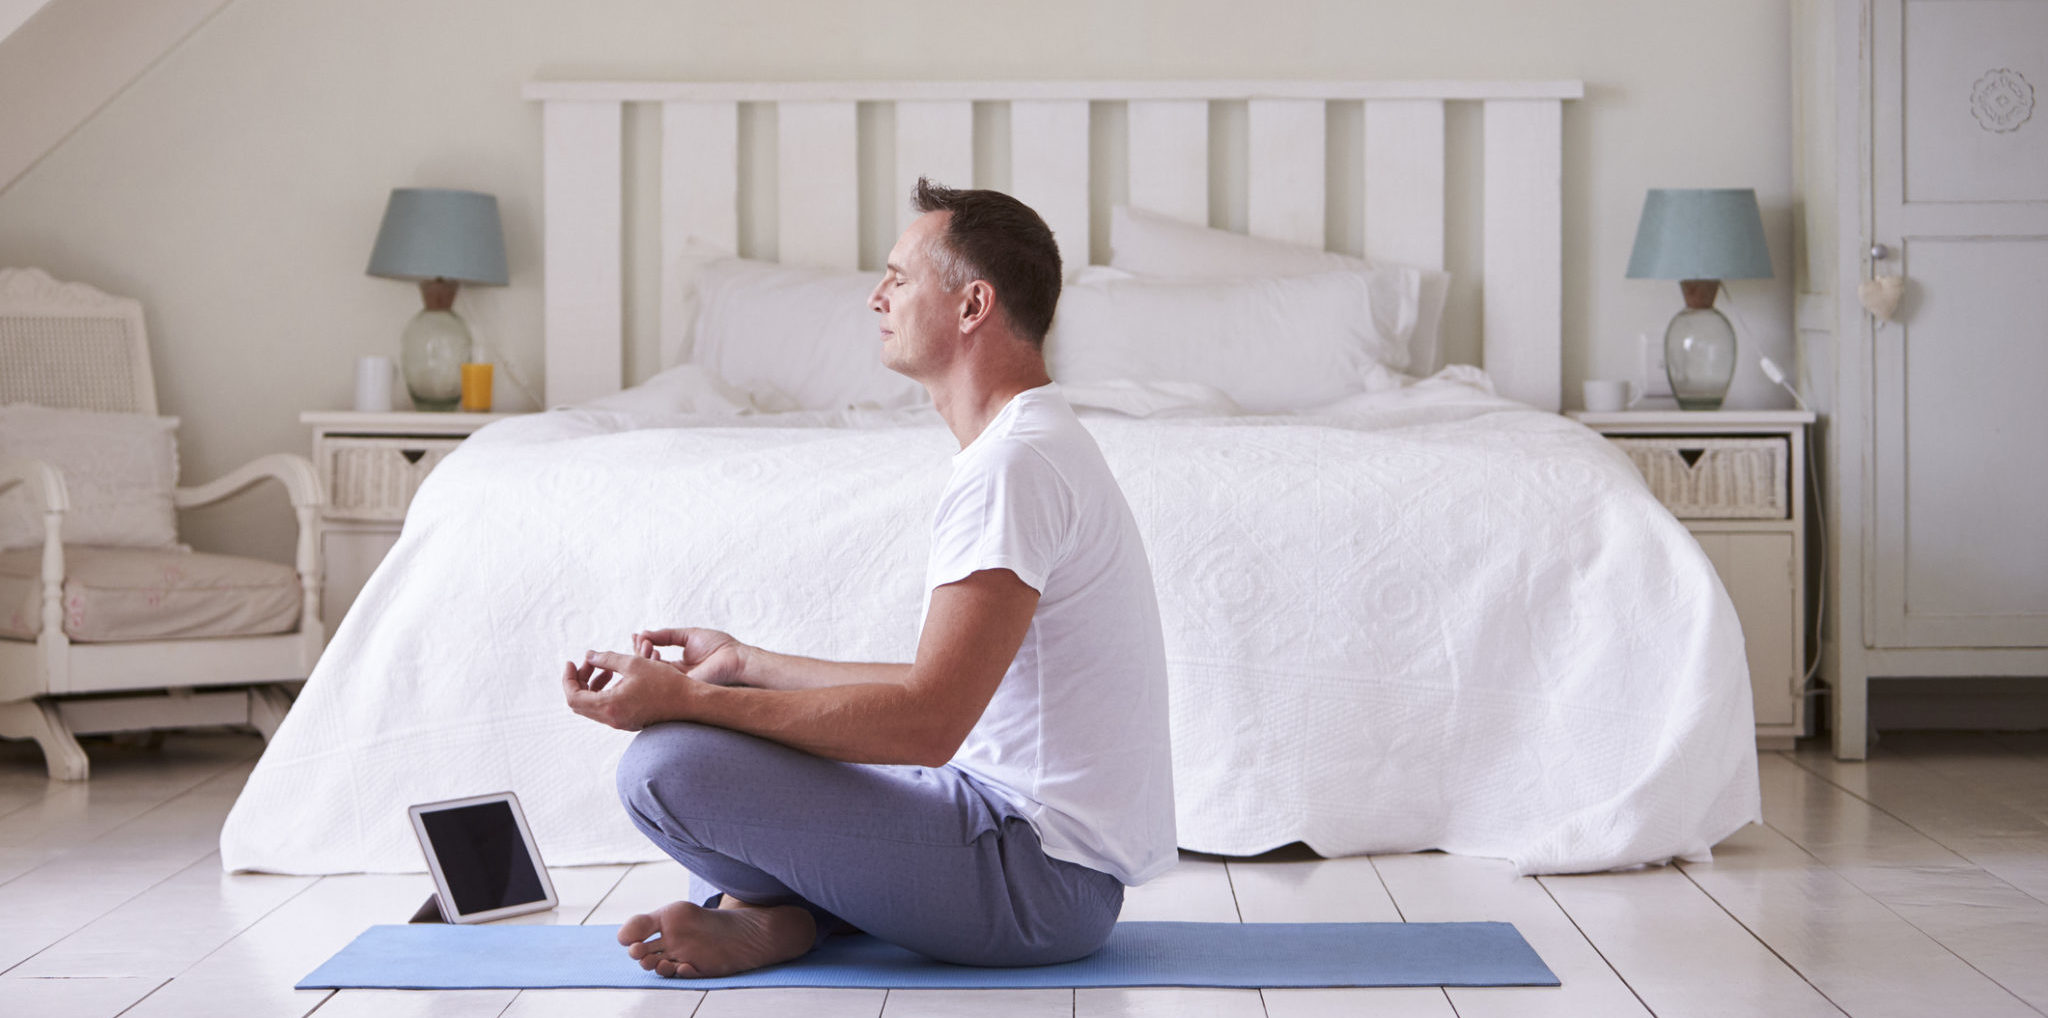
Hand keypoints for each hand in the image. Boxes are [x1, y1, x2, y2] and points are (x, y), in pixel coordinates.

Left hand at [562, 651, 695, 730]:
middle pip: (580, 703)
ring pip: (594, 706)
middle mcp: (612, 719)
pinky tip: (619, 678)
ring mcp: (620, 722)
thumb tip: (589, 656)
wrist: (691, 703)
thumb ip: (607, 659)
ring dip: (593, 686)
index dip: (568, 678)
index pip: (573, 697)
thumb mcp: (634, 664)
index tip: (571, 662)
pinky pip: (608, 708)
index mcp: (609, 706)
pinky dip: (605, 692)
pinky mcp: (629, 721)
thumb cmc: (665, 683)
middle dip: (580, 680)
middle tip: (589, 663)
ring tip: (605, 669)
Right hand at [634, 627, 748, 686]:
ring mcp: (676, 683)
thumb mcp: (688, 635)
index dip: (643, 647)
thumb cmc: (719, 646)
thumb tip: (644, 633)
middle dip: (640, 652)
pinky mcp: (680, 687)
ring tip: (644, 643)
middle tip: (637, 639)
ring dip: (643, 657)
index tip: (635, 635)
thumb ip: (666, 635)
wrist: (736, 658)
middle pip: (649, 666)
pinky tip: (650, 652)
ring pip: (651, 673)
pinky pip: (660, 678)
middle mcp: (675, 676)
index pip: (654, 658)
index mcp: (679, 665)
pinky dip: (652, 665)